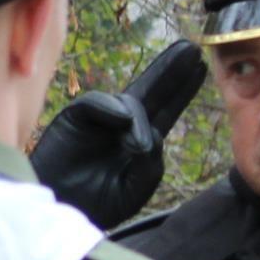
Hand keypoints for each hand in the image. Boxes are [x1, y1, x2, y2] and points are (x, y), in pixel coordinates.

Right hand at [29, 40, 205, 228]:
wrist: (58, 210)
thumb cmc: (94, 204)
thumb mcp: (135, 190)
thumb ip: (151, 165)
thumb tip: (146, 132)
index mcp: (137, 141)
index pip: (165, 110)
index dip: (181, 89)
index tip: (202, 67)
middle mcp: (120, 124)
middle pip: (151, 91)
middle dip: (171, 71)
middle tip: (192, 49)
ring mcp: (98, 119)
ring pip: (127, 101)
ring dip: (138, 118)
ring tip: (135, 147)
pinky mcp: (74, 117)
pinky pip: (96, 103)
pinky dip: (111, 109)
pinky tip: (122, 121)